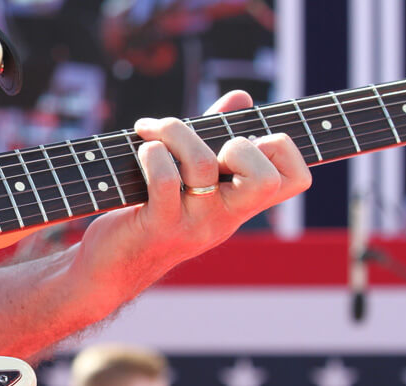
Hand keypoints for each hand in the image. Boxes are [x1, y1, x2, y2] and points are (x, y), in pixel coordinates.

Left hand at [75, 91, 310, 307]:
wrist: (109, 267)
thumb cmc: (149, 212)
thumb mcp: (189, 177)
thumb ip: (216, 136)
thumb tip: (242, 98)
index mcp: (239, 204)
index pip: (296, 179)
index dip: (282, 147)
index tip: (241, 136)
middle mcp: (225, 217)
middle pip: (266, 180)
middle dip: (240, 144)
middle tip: (209, 146)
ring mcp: (195, 224)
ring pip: (204, 163)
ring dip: (176, 131)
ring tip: (153, 130)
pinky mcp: (159, 225)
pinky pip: (166, 179)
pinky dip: (152, 152)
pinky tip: (140, 147)